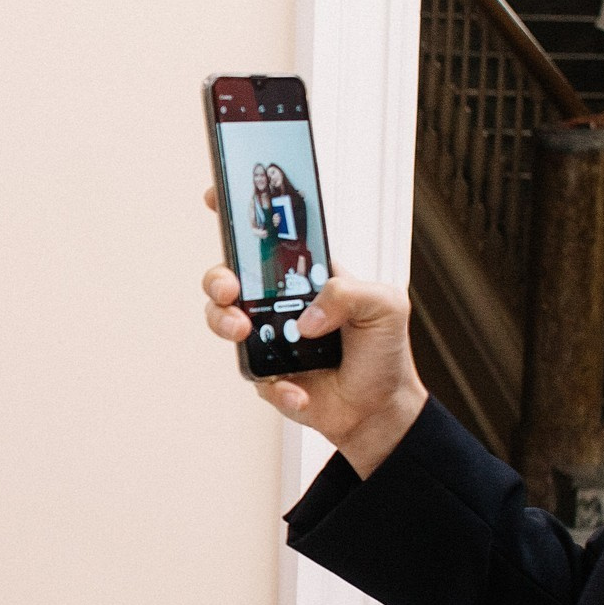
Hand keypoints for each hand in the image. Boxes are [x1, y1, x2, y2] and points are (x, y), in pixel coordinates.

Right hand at [200, 192, 426, 477]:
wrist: (380, 408)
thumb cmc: (382, 350)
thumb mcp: (385, 305)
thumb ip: (349, 292)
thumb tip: (307, 316)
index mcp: (303, 275)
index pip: (267, 237)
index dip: (239, 213)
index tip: (218, 196)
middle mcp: (277, 302)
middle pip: (228, 276)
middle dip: (218, 277)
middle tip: (231, 288)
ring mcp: (267, 337)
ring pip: (222, 319)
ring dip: (224, 321)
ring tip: (243, 332)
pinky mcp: (265, 375)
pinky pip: (253, 375)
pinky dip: (277, 385)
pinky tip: (300, 390)